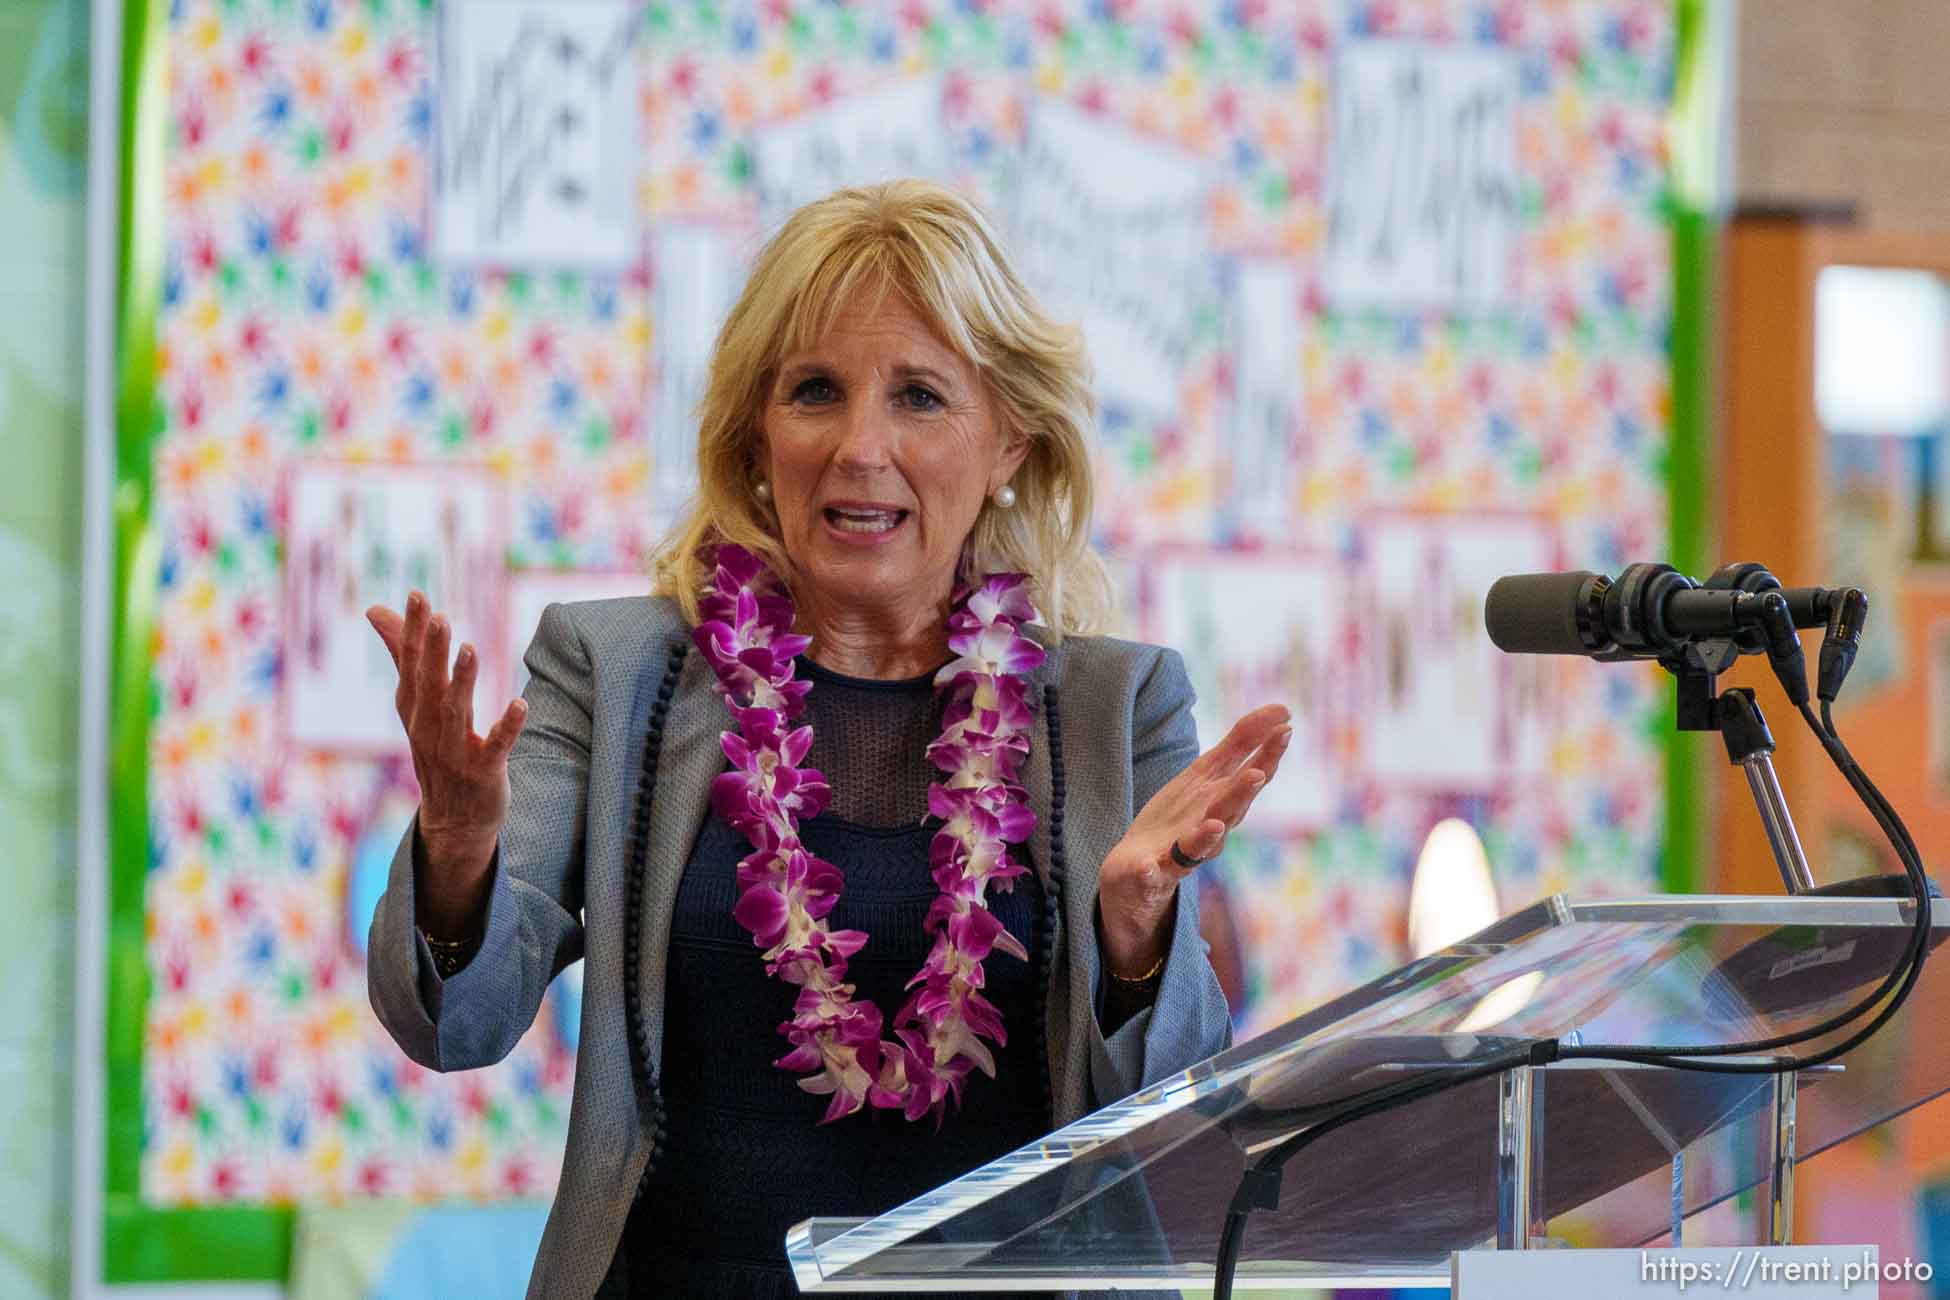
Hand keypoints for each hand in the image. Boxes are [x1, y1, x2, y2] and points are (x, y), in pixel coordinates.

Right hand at [367, 590, 526, 936]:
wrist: (453, 819)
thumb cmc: (436, 747)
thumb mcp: (416, 701)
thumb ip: (403, 653)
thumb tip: (376, 609)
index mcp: (414, 707)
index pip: (411, 664)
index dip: (414, 632)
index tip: (419, 596)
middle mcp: (427, 728)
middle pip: (429, 685)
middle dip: (433, 652)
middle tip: (440, 616)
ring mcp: (453, 752)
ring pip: (456, 713)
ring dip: (462, 682)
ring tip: (470, 649)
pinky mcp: (483, 772)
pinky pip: (496, 747)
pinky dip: (507, 727)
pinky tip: (521, 704)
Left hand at [1097, 704, 1291, 978]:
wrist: (1135, 873)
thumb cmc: (1179, 818)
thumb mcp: (1207, 775)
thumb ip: (1238, 745)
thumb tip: (1279, 712)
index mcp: (1219, 798)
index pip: (1250, 771)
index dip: (1266, 748)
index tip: (1285, 720)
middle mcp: (1210, 824)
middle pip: (1233, 807)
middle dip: (1245, 790)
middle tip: (1262, 771)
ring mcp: (1184, 850)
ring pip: (1203, 841)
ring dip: (1213, 829)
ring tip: (1219, 817)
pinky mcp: (1154, 872)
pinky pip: (1159, 870)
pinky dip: (1159, 866)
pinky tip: (1155, 861)